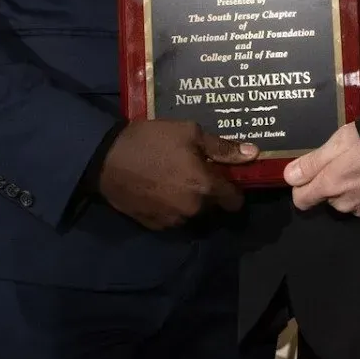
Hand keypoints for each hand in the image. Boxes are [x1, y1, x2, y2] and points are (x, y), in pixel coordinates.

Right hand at [96, 120, 255, 230]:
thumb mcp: (189, 133)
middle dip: (209, 193)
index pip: (235, 201)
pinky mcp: (154, 225)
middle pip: (213, 207)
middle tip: (195, 171)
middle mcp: (193, 210)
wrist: (106, 159)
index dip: (234, 189)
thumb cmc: (151, 141)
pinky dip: (171, 207)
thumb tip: (253, 153)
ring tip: (174, 179)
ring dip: (190, 201)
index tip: (227, 178)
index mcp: (205, 187)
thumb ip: (222, 147)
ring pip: (192, 214)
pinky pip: (172, 218)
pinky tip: (159, 189)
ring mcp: (172, 221)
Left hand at [285, 123, 359, 219]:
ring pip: (350, 203)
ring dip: (353, 191)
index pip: (302, 200)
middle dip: (333, 185)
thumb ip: (312, 162)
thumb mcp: (338, 143)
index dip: (303, 187)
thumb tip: (289, 177)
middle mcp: (346, 204)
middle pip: (328, 199)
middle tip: (348, 162)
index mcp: (331, 186)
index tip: (311, 174)